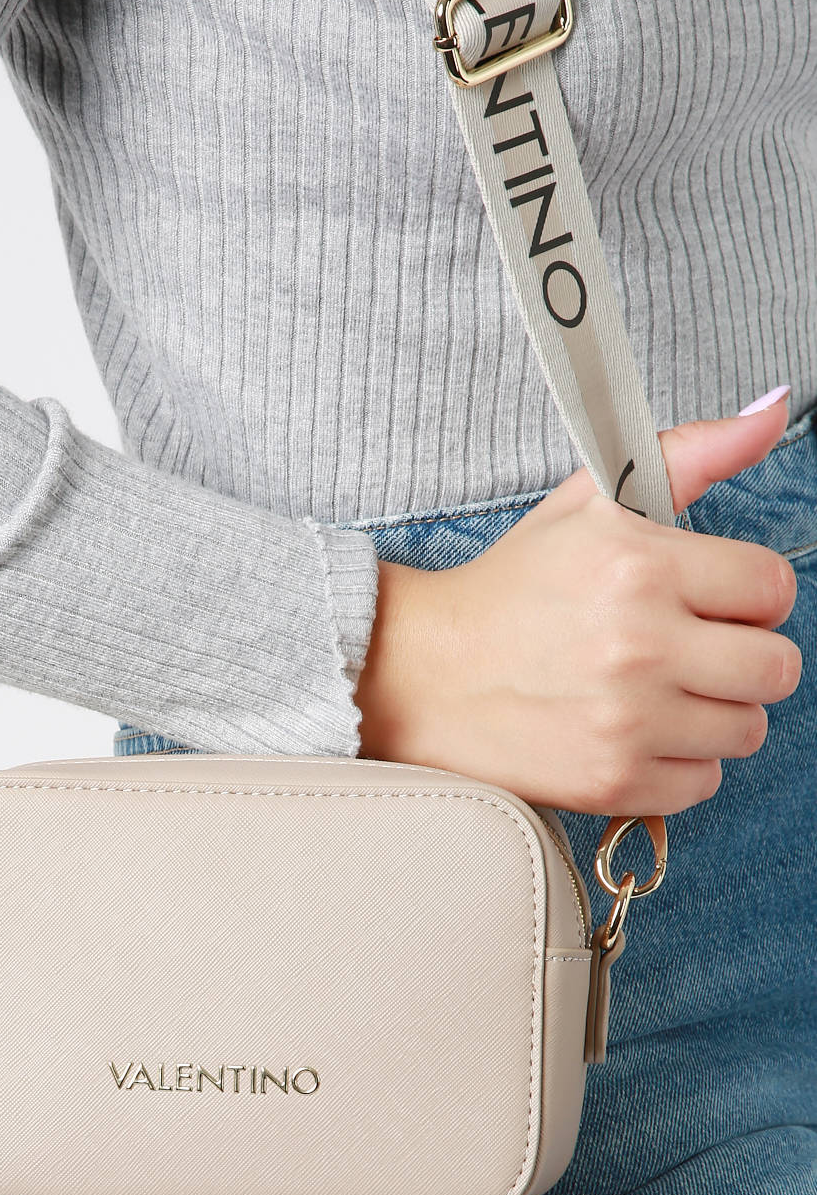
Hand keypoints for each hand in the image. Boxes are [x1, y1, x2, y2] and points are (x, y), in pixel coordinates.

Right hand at [353, 393, 803, 815]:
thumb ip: (690, 454)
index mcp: (639, 565)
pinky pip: (704, 783)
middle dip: (740, 658)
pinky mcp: (611, 780)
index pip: (773, 588)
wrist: (418, 672)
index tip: (705, 603)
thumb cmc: (508, 589)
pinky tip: (631, 734)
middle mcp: (639, 643)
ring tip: (653, 694)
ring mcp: (627, 719)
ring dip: (710, 715)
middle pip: (776, 668)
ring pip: (746, 730)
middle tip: (687, 652)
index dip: (745, 595)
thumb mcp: (590, 504)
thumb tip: (773, 411)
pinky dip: (676, 765)